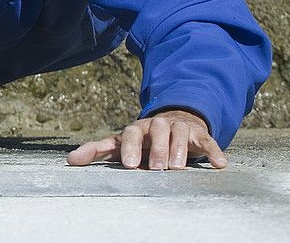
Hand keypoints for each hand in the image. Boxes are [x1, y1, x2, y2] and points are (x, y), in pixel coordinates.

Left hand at [66, 109, 226, 169]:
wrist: (176, 121)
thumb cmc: (144, 139)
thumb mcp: (121, 143)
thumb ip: (97, 150)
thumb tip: (69, 160)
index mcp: (138, 128)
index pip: (131, 133)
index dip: (129, 147)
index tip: (128, 165)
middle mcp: (158, 125)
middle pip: (157, 131)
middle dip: (157, 149)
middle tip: (156, 169)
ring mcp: (180, 128)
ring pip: (180, 133)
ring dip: (179, 149)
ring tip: (177, 168)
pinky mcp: (200, 135)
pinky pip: (208, 141)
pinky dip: (214, 151)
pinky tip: (220, 165)